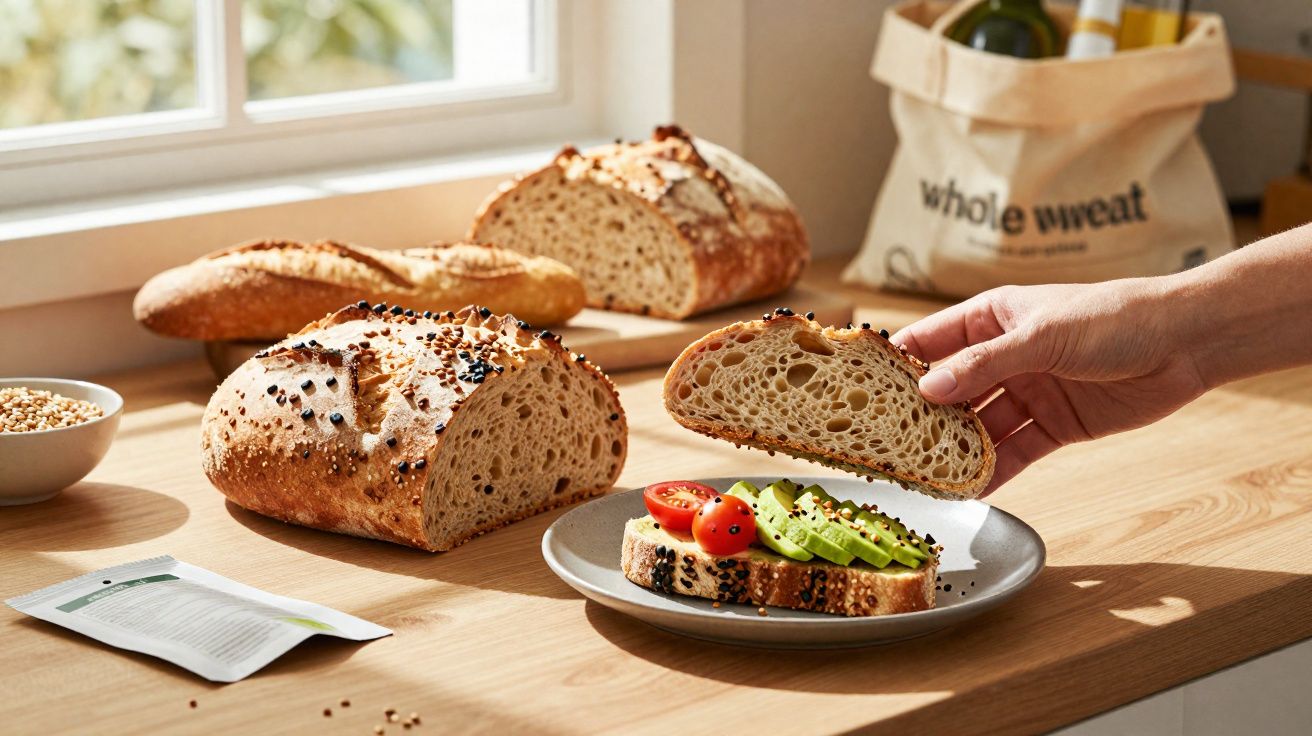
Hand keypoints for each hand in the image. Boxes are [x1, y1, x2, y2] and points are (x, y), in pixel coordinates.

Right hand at [892, 280, 1209, 494]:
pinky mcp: (1053, 425)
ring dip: (954, 452)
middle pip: (949, 391)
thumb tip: (927, 390)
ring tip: (922, 479)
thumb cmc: (1115, 317)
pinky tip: (968, 491)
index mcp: (991, 318)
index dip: (895, 365)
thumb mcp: (1042, 335)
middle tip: (885, 448)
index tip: (859, 391)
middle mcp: (1002, 356)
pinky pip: (1013, 452)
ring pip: (977, 427)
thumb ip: (984, 365)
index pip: (929, 342)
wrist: (1186, 342)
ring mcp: (1027, 392)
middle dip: (920, 419)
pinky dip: (992, 472)